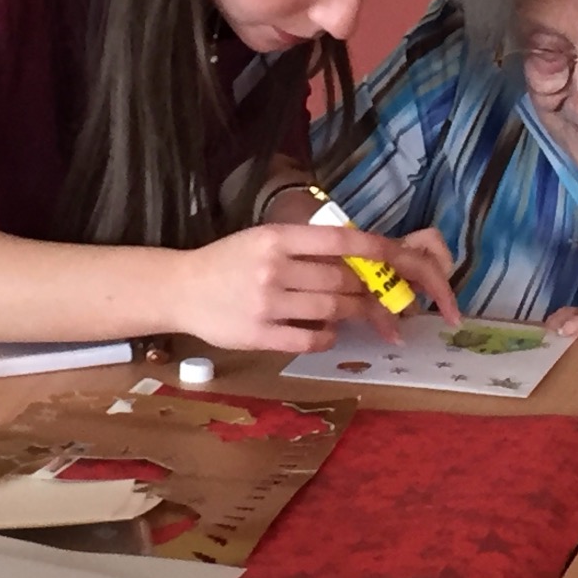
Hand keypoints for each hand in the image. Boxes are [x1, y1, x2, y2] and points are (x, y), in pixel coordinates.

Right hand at [171, 224, 456, 352]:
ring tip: (352, 310)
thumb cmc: (228, 261)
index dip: (374, 247)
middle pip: (341, 279)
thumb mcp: (262, 239)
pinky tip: (327, 331)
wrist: (181, 290)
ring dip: (350, 311)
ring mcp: (267, 304)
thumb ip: (303, 246)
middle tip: (374, 292)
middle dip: (363, 287)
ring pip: (331, 309)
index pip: (338, 239)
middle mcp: (273, 269)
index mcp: (275, 238)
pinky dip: (328, 336)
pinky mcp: (259, 336)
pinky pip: (310, 339)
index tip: (397, 254)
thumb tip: (356, 256)